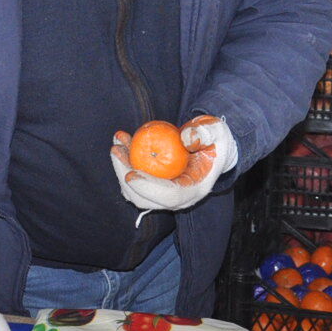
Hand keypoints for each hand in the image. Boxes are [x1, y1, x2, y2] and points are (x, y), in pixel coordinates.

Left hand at [109, 115, 235, 211]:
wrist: (212, 148)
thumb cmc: (214, 139)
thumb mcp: (216, 131)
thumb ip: (204, 133)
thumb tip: (186, 139)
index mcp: (195, 189)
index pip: (169, 197)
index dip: (148, 188)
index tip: (130, 173)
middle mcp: (177, 199)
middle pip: (144, 198)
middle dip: (124, 175)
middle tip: (116, 149)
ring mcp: (163, 195)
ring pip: (134, 191)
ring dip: (121, 167)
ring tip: (118, 142)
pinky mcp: (154, 188)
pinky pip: (134, 180)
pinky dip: (124, 163)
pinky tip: (122, 143)